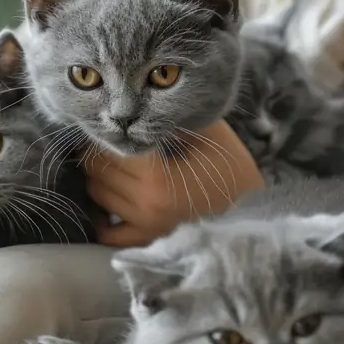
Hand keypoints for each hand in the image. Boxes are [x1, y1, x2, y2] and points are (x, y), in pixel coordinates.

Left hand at [83, 120, 264, 246]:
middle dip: (96, 151)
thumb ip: (166, 119)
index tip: (108, 118)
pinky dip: (99, 217)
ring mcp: (145, 225)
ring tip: (106, 159)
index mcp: (156, 175)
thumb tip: (130, 106)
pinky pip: (108, 233)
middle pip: (98, 171)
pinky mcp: (148, 237)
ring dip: (96, 176)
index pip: (111, 149)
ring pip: (96, 194)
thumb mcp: (200, 127)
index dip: (108, 130)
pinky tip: (103, 199)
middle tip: (104, 136)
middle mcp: (145, 203)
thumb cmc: (224, 156)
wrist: (247, 196)